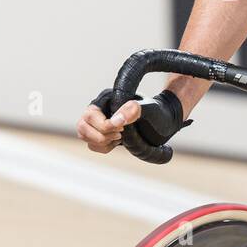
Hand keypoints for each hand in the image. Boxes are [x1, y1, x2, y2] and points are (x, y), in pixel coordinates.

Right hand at [76, 89, 190, 153]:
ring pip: (84, 136)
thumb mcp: (150, 109)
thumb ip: (135, 110)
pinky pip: (92, 145)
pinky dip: (104, 148)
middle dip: (101, 136)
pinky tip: (118, 142)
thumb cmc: (157, 112)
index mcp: (107, 98)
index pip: (91, 114)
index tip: (123, 129)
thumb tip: (118, 120)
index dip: (104, 125)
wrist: (163, 121)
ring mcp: (98, 122)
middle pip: (82, 126)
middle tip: (121, 135)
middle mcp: (99, 109)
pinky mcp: (101, 134)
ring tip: (120, 138)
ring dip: (102, 143)